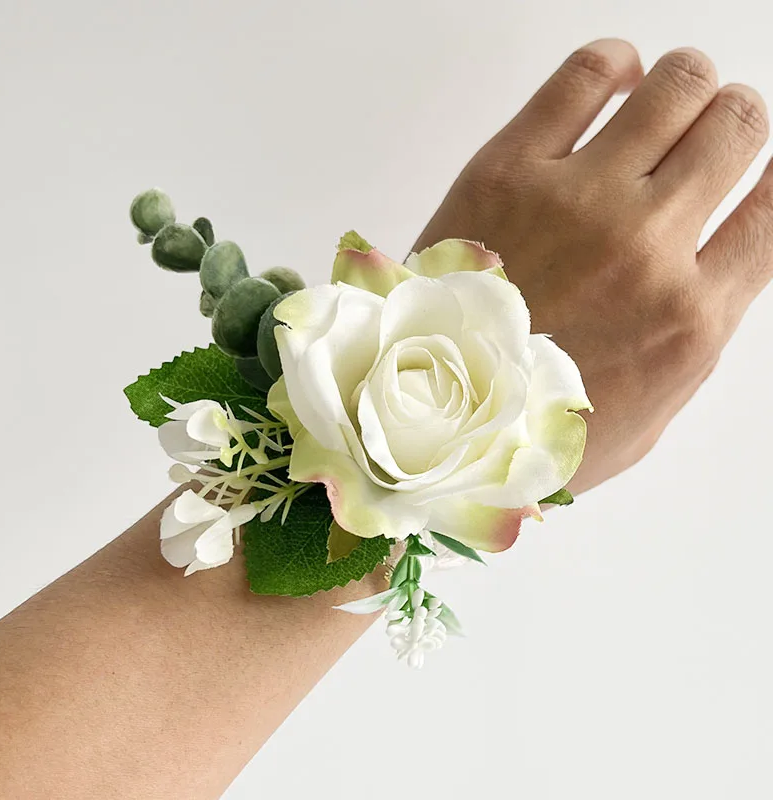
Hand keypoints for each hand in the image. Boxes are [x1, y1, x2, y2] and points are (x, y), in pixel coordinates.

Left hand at [413, 39, 772, 494]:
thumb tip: (715, 263)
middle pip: (736, 127)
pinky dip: (615, 65)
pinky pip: (587, 73)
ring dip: (684, 87)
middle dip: (729, 124)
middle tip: (702, 139)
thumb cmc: (531, 423)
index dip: (772, 178)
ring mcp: (576, 201)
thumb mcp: (644, 409)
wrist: (428, 412)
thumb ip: (691, 333)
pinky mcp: (507, 169)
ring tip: (662, 108)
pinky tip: (615, 83)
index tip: (755, 173)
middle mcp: (646, 248)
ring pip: (677, 86)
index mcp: (688, 318)